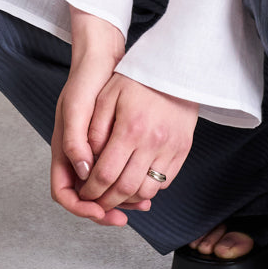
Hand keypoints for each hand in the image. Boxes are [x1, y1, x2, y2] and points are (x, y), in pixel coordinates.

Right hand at [50, 9, 150, 227]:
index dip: (80, 206)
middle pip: (85, 196)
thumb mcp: (77, 107)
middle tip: (125, 216)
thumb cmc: (86, 79)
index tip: (100, 210)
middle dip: (104, 209)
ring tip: (141, 203)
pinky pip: (117, 173)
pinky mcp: (110, 144)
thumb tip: (83, 174)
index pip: (64, 192)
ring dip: (120, 199)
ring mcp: (93, 151)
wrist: (103, 57)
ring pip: (103, 188)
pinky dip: (129, 181)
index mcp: (63, 150)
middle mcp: (77, 155)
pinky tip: (146, 184)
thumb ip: (75, 141)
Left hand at [77, 72, 197, 214]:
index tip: (84, 193)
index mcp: (130, 128)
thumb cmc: (136, 79)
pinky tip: (136, 180)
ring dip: (128, 198)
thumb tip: (86, 163)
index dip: (91, 190)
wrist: (173, 66)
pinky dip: (148, 188)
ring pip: (147, 191)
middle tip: (96, 202)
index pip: (106, 174)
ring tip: (115, 194)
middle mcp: (153, 142)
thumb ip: (94, 130)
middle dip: (107, 202)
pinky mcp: (183, 149)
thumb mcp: (107, 96)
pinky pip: (165, 181)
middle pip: (126, 189)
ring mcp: (171, 147)